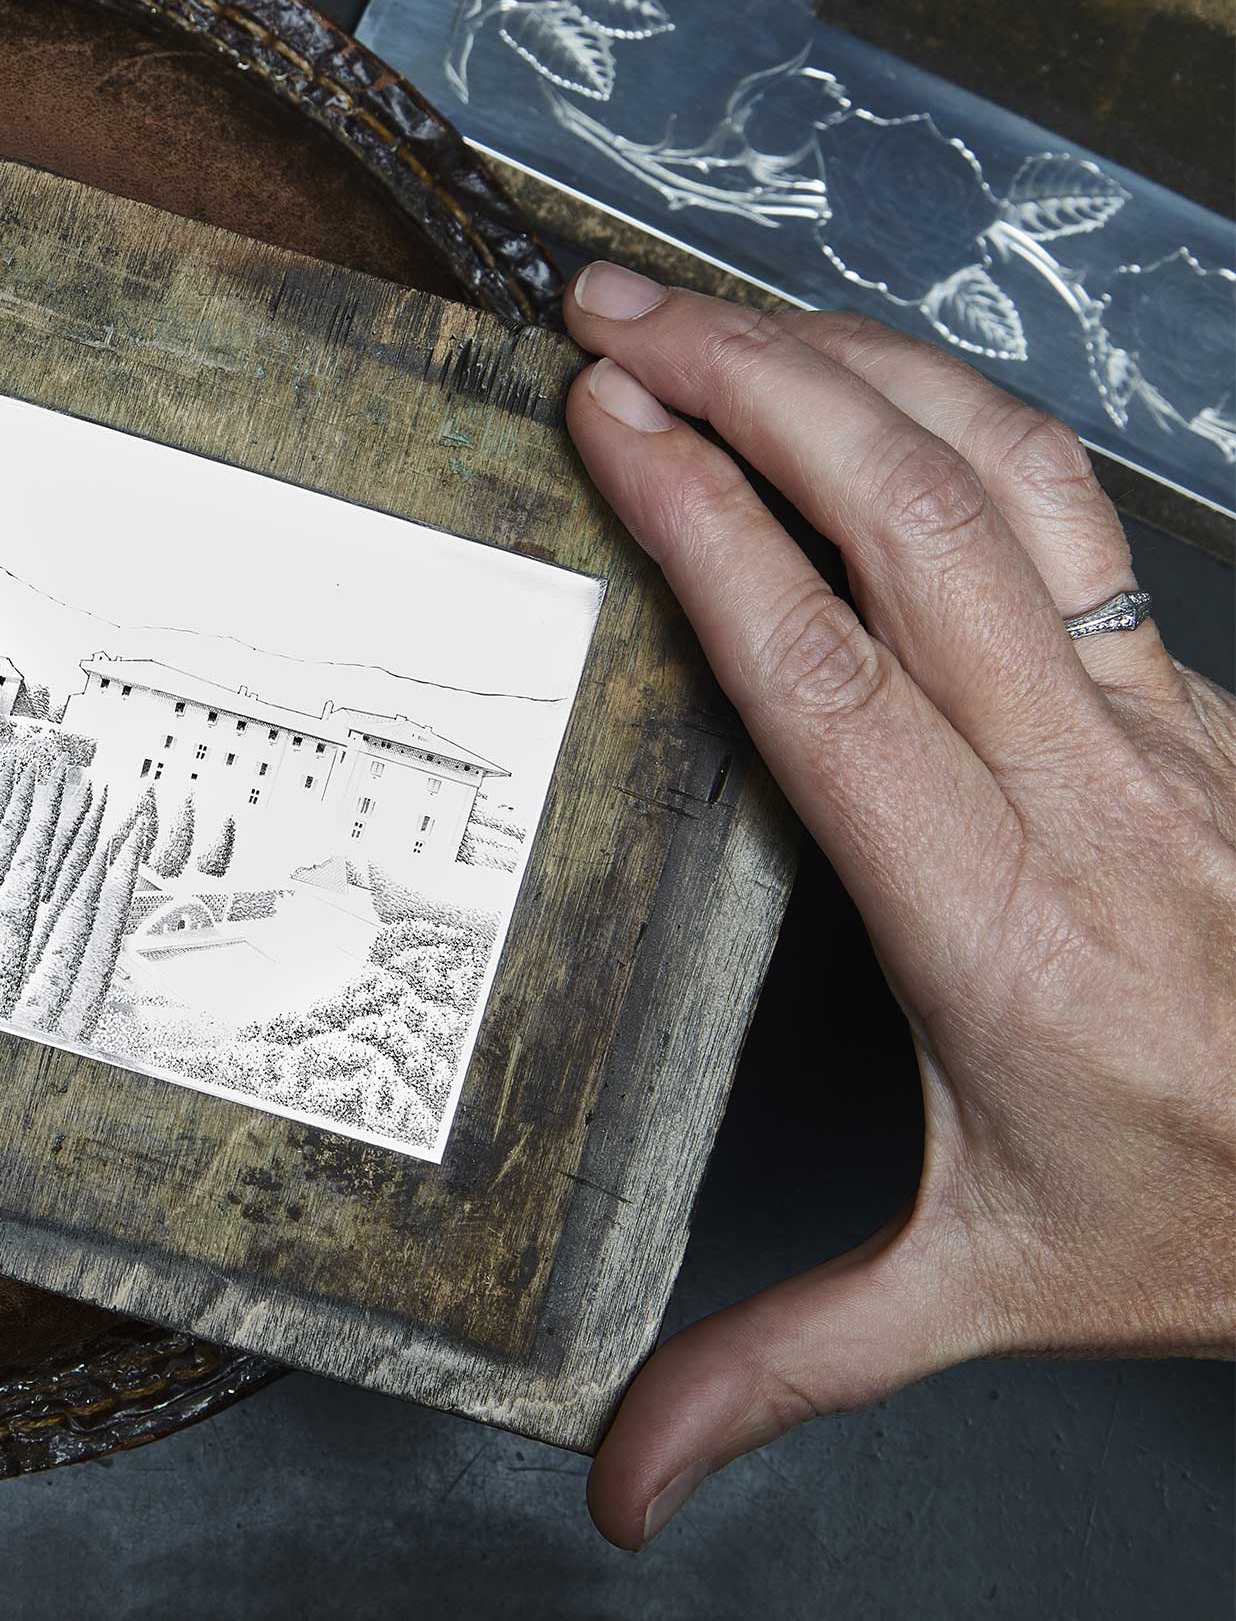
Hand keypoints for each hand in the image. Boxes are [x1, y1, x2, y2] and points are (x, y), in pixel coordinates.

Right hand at [560, 263, 1235, 1547]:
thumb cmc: (1214, 1216)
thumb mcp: (985, 1291)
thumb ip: (784, 1361)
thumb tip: (621, 1477)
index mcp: (990, 921)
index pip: (825, 679)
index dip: (712, 530)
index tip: (612, 424)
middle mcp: (1077, 786)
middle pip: (906, 520)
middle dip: (746, 381)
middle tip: (606, 312)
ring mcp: (1149, 718)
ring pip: (1000, 479)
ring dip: (845, 363)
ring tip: (706, 304)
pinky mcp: (1184, 693)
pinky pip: (1060, 506)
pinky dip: (945, 407)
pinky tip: (862, 378)